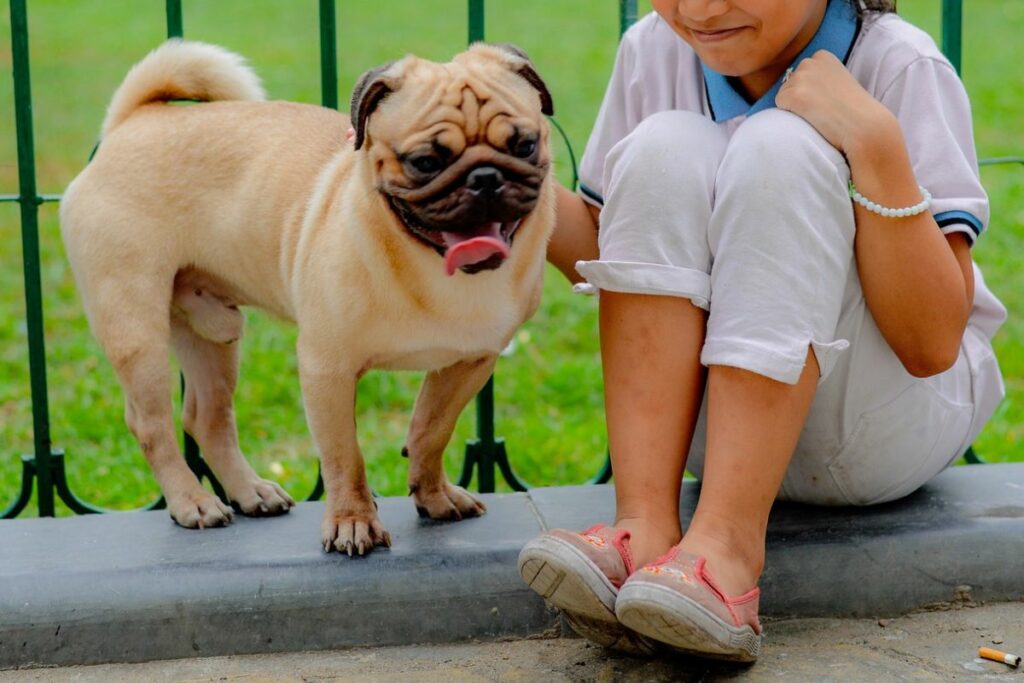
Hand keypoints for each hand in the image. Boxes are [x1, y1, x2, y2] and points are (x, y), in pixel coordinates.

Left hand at [775, 50, 896, 157]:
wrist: (863, 124)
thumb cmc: (853, 109)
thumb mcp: (838, 81)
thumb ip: (820, 77)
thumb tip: (801, 86)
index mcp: (822, 56)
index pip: (801, 74)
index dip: (811, 91)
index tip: (829, 98)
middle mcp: (809, 62)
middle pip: (789, 83)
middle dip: (801, 97)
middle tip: (824, 108)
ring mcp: (801, 77)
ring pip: (783, 95)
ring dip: (795, 107)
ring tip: (819, 113)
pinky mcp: (793, 94)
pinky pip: (779, 106)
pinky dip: (790, 114)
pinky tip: (811, 117)